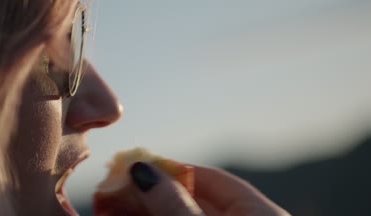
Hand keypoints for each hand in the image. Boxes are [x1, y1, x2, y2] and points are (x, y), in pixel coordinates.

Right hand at [130, 162, 289, 215]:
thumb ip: (176, 206)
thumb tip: (144, 170)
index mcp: (261, 214)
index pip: (213, 179)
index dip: (174, 169)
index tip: (140, 165)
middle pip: (193, 200)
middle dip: (154, 193)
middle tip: (120, 186)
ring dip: (150, 210)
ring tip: (116, 205)